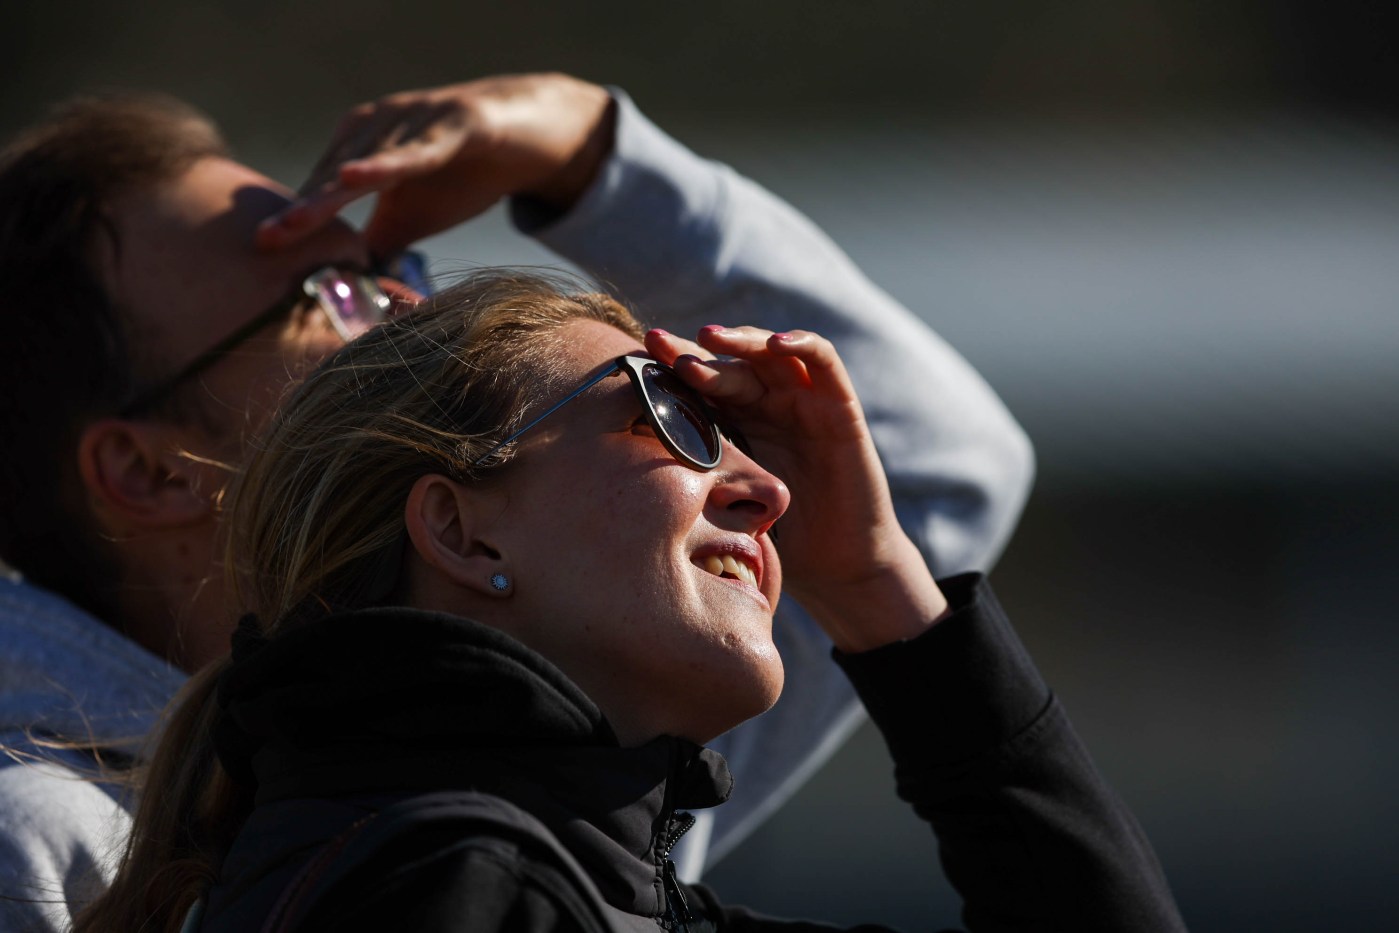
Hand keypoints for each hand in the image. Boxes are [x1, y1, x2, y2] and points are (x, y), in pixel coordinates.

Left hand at [256, 73, 614, 256]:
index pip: (322, 190)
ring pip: (367, 164)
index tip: (261, 250)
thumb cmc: (463, 176)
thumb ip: (379, 244)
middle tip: (265, 241)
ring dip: (331, 195)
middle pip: (332, 177)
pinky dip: (385, 164)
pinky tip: (354, 176)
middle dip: (301, 210)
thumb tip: (352, 292)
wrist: (528, 136)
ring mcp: (413, 121)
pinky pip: (416, 150)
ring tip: (297, 222)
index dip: (295, 220)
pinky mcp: (454, 122)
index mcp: (362, 147)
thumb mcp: (414, 217)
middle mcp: (378, 127)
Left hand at [646, 327, 948, 650]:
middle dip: (693, 349)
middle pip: (729, 361)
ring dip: (740, 341)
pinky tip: (775, 344)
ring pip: (770, 352)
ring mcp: (805, 401)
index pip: (702, 383)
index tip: (637, 358)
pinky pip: (824, 362)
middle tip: (659, 344)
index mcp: (740, 422)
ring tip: (710, 338)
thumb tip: (624, 474)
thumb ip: (693, 476)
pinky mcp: (840, 407)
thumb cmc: (782, 538)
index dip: (671, 365)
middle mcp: (770, 404)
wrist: (837, 564)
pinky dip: (802, 344)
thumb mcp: (725, 501)